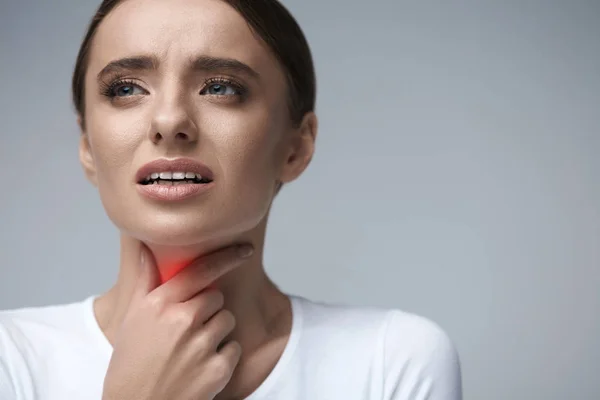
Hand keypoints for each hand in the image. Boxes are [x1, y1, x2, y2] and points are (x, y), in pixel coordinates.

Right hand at [101, 242, 253, 399]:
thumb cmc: (131, 365)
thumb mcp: (131, 320)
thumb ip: (145, 281)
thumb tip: (144, 248)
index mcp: (158, 305)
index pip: (200, 270)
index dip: (226, 256)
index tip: (245, 249)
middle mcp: (181, 321)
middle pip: (216, 297)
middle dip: (207, 309)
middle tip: (187, 329)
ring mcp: (201, 346)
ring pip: (226, 320)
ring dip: (216, 332)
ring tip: (191, 350)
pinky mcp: (217, 369)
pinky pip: (233, 348)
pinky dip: (222, 357)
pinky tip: (200, 368)